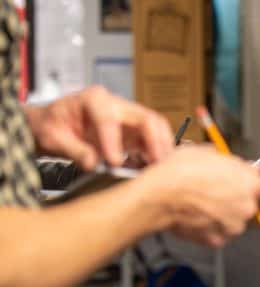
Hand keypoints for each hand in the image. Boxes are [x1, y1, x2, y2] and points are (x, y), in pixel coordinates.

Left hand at [25, 86, 173, 170]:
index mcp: (94, 99)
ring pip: (156, 129)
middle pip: (146, 119)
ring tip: (163, 170)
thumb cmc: (52, 126)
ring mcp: (128, 119)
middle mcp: (116, 105)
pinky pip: (153, 142)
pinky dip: (158, 156)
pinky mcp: (134, 135)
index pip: (109, 118)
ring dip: (163, 150)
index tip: (114, 163)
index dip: (113, 141)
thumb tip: (93, 163)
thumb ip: (73, 149)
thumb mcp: (52, 137)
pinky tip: (156, 170)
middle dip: (155, 142)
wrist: (54, 126)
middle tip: (156, 165)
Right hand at [136, 146, 259, 247]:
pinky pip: (217, 235)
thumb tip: (233, 166)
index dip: (256, 192)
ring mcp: (233, 226)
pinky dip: (208, 229)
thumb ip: (229, 163)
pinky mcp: (218, 239)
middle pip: (248, 208)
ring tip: (200, 206)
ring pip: (233, 223)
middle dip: (235, 204)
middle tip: (215, 197)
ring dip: (222, 217)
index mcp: (250, 183)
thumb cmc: (181, 171)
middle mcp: (247, 206)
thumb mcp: (208, 153)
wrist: (160, 193)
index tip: (249, 192)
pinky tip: (195, 218)